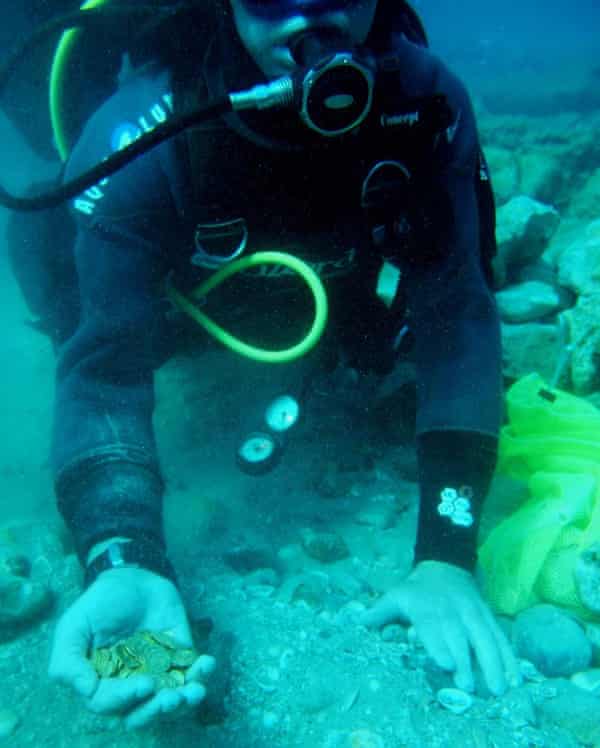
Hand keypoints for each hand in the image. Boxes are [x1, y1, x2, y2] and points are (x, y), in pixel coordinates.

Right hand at [48, 566, 214, 729]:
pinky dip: (202, 673)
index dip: (127, 699)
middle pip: (143, 713)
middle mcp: (129, 684)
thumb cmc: (99, 603)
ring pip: (170, 701)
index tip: (145, 684)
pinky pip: (192, 673)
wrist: (131, 575)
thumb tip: (86, 691)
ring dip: (184, 702)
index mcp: (102, 683)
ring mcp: (157, 671)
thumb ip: (68, 661)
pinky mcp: (179, 656)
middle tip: (172, 699)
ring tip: (196, 691)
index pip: (112, 704)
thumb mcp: (74, 627)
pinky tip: (207, 663)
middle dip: (158, 711)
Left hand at [361, 560, 519, 694]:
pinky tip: (516, 678)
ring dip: (493, 663)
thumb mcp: (395, 595)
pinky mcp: (488, 617)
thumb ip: (379, 612)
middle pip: (461, 636)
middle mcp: (452, 611)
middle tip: (469, 687)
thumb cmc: (416, 590)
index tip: (445, 664)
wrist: (444, 565)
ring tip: (499, 689)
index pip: (434, 627)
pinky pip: (501, 637)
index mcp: (428, 608)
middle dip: (465, 661)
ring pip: (486, 637)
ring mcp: (473, 614)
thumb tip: (357, 622)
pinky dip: (510, 657)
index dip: (440, 645)